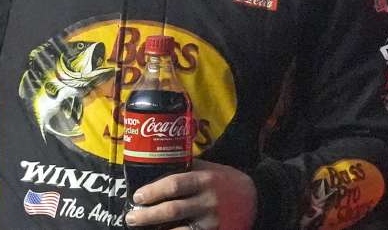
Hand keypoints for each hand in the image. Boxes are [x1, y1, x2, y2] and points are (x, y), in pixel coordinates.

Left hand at [126, 159, 256, 229]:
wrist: (255, 199)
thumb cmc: (225, 181)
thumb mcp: (209, 168)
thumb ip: (186, 167)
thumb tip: (156, 163)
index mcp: (204, 180)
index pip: (174, 185)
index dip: (153, 191)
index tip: (137, 196)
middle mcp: (208, 202)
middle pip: (172, 210)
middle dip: (148, 215)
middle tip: (132, 217)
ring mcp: (212, 222)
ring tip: (144, 229)